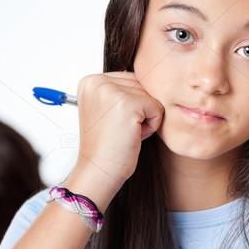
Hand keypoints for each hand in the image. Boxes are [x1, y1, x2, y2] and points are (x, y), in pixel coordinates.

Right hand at [71, 72, 163, 192]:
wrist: (99, 170)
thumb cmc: (107, 145)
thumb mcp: (107, 110)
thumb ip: (122, 91)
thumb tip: (150, 77)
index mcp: (90, 81)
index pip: (131, 80)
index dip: (131, 105)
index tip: (113, 123)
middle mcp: (98, 81)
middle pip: (142, 85)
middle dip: (139, 111)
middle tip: (120, 130)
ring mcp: (112, 91)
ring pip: (151, 97)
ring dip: (145, 118)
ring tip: (125, 133)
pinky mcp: (128, 104)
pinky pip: (158, 109)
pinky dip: (152, 126)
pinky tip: (132, 136)